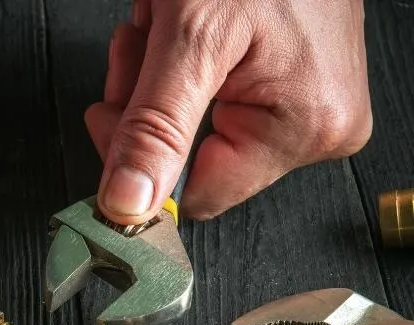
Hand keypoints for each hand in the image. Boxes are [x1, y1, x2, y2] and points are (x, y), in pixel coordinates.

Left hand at [85, 0, 371, 223]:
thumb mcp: (188, 38)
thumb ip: (154, 127)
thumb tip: (128, 203)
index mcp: (304, 127)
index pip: (195, 196)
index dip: (138, 161)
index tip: (108, 119)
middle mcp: (315, 125)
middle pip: (189, 158)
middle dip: (145, 104)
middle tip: (137, 49)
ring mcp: (304, 104)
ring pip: (190, 126)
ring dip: (153, 77)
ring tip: (160, 23)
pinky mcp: (287, 83)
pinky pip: (208, 98)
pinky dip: (176, 64)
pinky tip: (177, 25)